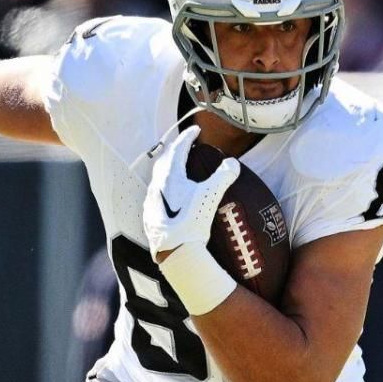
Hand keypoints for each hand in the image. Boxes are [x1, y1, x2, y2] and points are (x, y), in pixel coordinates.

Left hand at [142, 125, 239, 254]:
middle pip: (164, 161)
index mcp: (170, 176)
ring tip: (179, 170)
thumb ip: (223, 176)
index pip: (178, 149)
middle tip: (185, 146)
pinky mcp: (150, 218)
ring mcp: (150, 203)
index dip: (187, 137)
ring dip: (168, 170)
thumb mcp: (211, 195)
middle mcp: (156, 187)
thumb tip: (232, 163)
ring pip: (157, 179)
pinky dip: (164, 188)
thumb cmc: (192, 221)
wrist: (176, 252)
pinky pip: (156, 195)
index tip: (195, 130)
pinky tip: (170, 196)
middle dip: (175, 151)